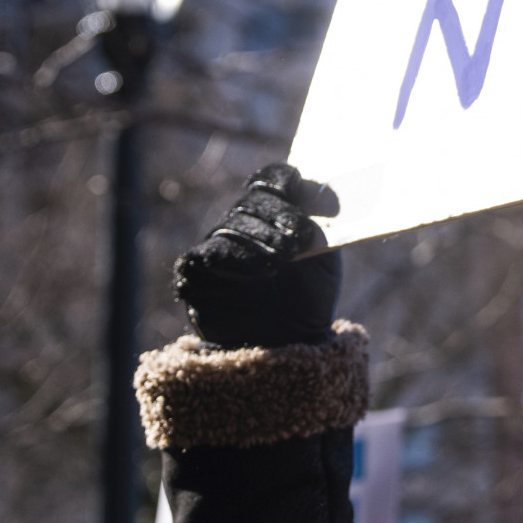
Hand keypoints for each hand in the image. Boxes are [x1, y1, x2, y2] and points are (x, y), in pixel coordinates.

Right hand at [174, 163, 342, 347]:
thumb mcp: (327, 263)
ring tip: (282, 261)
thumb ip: (324, 230)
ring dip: (256, 241)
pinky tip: (257, 272)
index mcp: (272, 214)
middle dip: (274, 215)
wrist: (287, 343)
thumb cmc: (308, 299)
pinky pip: (200, 258)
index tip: (296, 184)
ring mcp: (215, 250)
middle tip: (296, 238)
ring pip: (227, 229)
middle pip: (248, 203)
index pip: (268, 182)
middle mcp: (240, 226)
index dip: (280, 179)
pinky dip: (228, 260)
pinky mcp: (195, 277)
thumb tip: (322, 196)